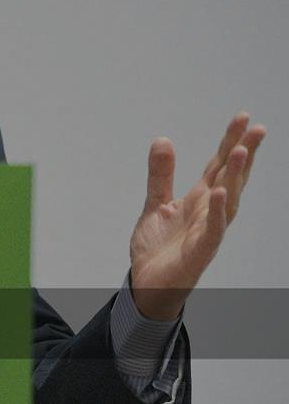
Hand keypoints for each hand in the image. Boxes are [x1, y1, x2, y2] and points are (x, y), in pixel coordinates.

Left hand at [129, 113, 266, 320]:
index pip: (218, 165)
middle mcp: (208, 212)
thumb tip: (163, 139)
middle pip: (230, 178)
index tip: (244, 117)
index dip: (230, 141)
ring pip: (227, 200)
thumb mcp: (156, 203)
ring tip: (241, 151)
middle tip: (257, 128)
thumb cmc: (159, 248)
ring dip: (234, 177)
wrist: (147, 285)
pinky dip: (216, 211)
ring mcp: (207, 231)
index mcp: (198, 200)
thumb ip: (161, 174)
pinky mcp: (200, 251)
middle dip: (243, 153)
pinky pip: (212, 229)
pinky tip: (219, 192)